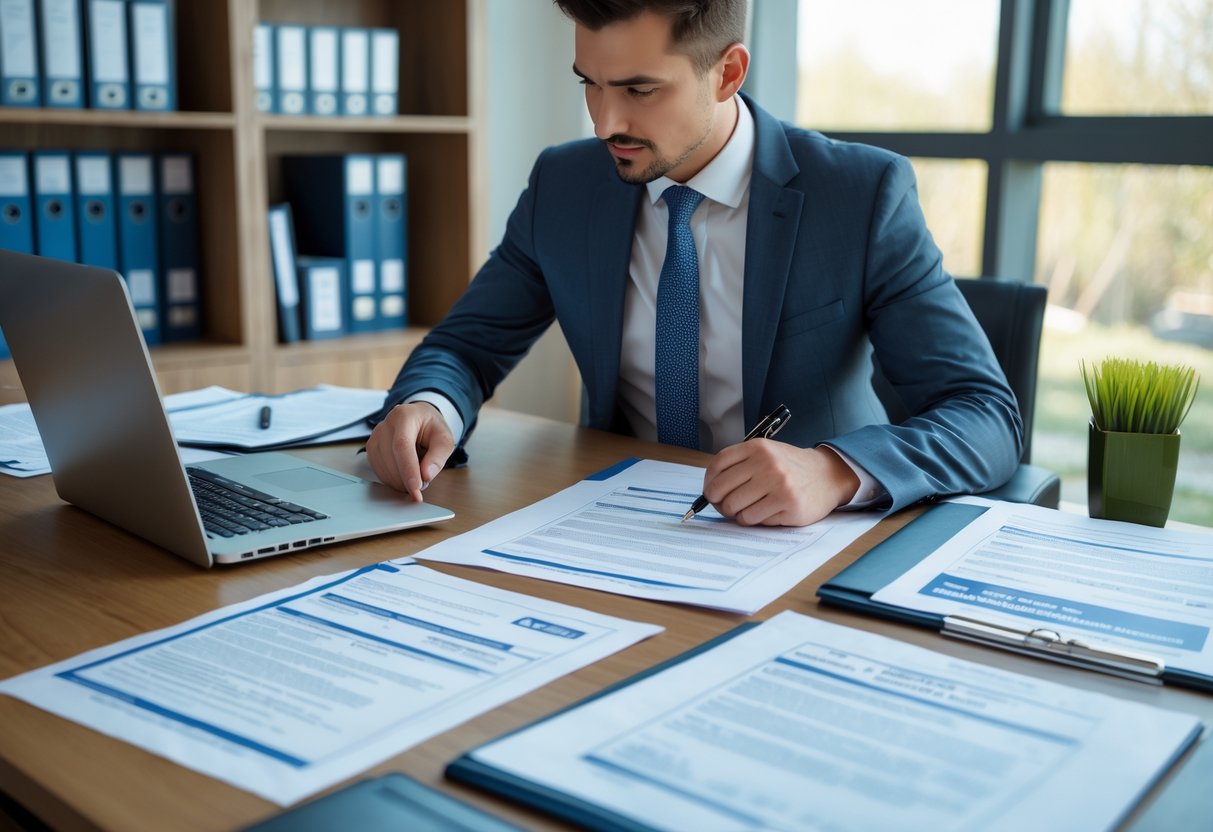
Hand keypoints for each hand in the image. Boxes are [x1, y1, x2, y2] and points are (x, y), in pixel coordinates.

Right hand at [365, 403, 455, 501]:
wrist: (418, 419)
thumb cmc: (430, 428)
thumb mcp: (444, 438)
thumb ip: (438, 456)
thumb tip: (426, 475)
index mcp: (405, 416)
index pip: (402, 445)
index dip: (408, 469)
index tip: (416, 487)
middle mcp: (386, 424)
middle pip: (391, 457)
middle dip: (405, 478)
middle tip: (420, 487)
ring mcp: (376, 435)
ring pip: (382, 466)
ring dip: (398, 481)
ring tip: (414, 480)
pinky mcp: (372, 447)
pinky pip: (378, 469)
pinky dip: (391, 479)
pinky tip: (403, 478)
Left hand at [700, 440, 859, 525]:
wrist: (827, 476)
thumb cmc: (790, 467)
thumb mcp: (766, 453)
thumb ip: (740, 465)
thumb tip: (710, 490)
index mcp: (758, 447)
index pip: (717, 465)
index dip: (709, 482)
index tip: (711, 491)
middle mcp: (767, 463)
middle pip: (721, 490)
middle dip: (719, 502)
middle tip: (726, 506)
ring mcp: (778, 484)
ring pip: (734, 508)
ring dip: (736, 513)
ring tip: (748, 509)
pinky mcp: (788, 504)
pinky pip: (752, 519)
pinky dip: (752, 520)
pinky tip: (763, 512)